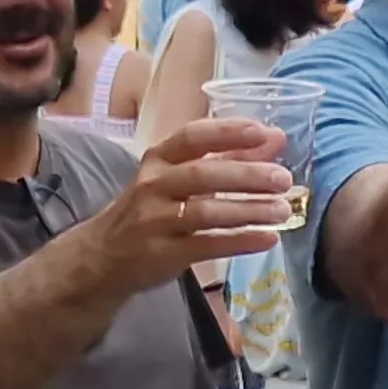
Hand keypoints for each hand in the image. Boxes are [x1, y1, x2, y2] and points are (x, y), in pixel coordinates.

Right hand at [78, 116, 296, 290]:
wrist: (103, 256)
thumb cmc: (151, 209)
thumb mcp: (179, 177)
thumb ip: (226, 158)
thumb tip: (275, 139)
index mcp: (158, 159)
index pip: (192, 137)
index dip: (228, 132)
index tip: (264, 132)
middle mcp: (153, 186)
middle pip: (203, 175)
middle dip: (247, 175)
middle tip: (283, 179)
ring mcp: (155, 221)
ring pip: (205, 212)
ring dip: (248, 211)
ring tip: (282, 211)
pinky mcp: (162, 253)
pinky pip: (206, 245)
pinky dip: (239, 242)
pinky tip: (268, 239)